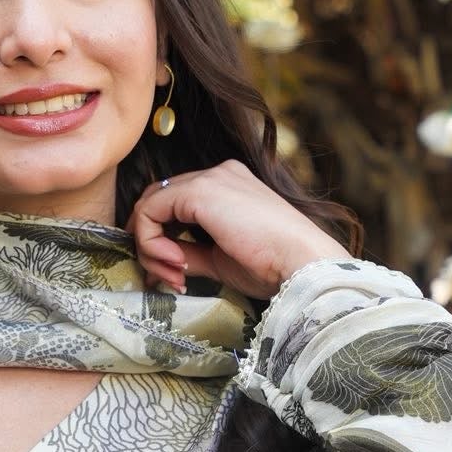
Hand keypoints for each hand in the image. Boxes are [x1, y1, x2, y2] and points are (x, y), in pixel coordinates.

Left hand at [127, 160, 343, 299]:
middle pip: (158, 201)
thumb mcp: (220, 259)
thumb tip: (162, 262)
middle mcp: (218, 174)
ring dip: (150, 248)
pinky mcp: (200, 191)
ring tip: (174, 275)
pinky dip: (151, 242)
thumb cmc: (272, 266)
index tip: (174, 274)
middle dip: (151, 244)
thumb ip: (189, 253)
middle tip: (167, 277)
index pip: (175, 203)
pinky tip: (175, 263)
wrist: (301, 262)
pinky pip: (150, 211)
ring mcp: (210, 178)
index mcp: (228, 185)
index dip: (162, 239)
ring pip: (150, 206)